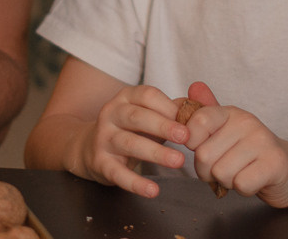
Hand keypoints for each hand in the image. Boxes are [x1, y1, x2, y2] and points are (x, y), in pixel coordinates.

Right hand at [67, 84, 188, 197]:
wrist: (88, 147)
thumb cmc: (129, 129)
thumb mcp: (147, 115)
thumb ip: (171, 111)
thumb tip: (199, 110)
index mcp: (125, 98)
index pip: (146, 95)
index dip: (167, 106)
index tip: (189, 120)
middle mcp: (111, 114)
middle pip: (136, 116)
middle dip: (162, 126)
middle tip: (186, 137)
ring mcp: (103, 138)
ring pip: (129, 143)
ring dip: (155, 152)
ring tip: (178, 161)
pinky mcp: (100, 162)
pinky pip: (118, 173)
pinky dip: (135, 183)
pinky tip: (153, 190)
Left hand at [178, 82, 287, 206]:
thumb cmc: (249, 154)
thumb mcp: (225, 133)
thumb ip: (205, 115)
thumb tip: (194, 85)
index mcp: (230, 113)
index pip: (198, 121)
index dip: (192, 143)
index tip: (203, 149)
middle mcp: (246, 122)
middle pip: (204, 155)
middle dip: (207, 172)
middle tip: (223, 169)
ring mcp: (262, 141)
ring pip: (221, 172)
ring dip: (227, 182)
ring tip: (240, 173)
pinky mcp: (275, 163)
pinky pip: (241, 184)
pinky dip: (243, 189)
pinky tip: (252, 181)